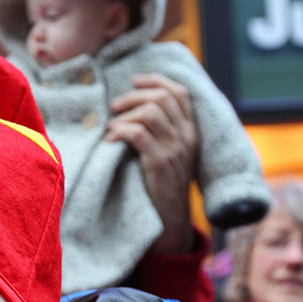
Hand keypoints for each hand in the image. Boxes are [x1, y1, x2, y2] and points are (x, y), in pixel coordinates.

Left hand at [106, 73, 198, 253]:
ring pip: (150, 112)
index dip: (156, 80)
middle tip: (114, 107)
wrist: (169, 220)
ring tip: (111, 127)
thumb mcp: (169, 155)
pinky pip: (139, 134)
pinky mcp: (160, 164)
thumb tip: (133, 107)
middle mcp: (187, 137)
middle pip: (162, 98)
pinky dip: (120, 132)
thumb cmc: (162, 186)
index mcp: (191, 131)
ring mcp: (176, 150)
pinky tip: (110, 141)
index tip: (134, 80)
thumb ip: (162, 132)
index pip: (180, 92)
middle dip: (133, 97)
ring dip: (124, 116)